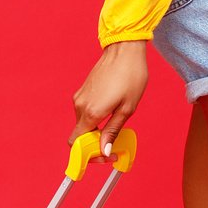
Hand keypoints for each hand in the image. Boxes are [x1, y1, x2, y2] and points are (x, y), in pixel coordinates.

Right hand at [72, 42, 149, 161]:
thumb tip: (104, 151)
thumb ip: (112, 131)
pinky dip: (94, 119)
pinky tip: (111, 113)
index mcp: (90, 113)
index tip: (104, 157)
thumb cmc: (130, 77)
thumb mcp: (127, 108)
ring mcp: (79, 97)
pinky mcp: (83, 91)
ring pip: (82, 124)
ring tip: (116, 127)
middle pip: (79, 136)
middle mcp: (80, 106)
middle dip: (93, 146)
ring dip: (95, 132)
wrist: (124, 50)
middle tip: (113, 147)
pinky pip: (84, 112)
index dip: (88, 156)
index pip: (76, 145)